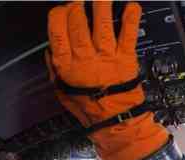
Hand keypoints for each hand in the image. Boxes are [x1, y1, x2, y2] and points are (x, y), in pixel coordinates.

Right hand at [47, 1, 143, 125]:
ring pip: (102, 24)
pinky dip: (131, 19)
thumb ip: (55, 67)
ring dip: (101, 5)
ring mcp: (107, 56)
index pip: (57, 30)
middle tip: (79, 0)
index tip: (62, 9)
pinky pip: (128, 35)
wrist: (115, 122)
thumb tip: (51, 49)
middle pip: (78, 23)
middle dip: (77, 7)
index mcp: (66, 64)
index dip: (59, 15)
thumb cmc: (89, 108)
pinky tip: (132, 6)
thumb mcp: (62, 90)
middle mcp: (85, 57)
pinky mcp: (125, 58)